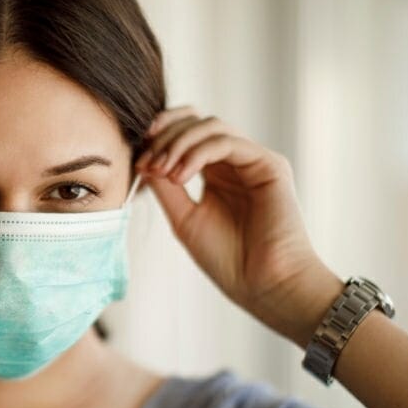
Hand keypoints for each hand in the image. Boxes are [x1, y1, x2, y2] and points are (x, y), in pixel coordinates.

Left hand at [134, 106, 342, 344]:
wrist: (264, 286)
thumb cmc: (229, 260)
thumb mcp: (184, 218)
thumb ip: (165, 187)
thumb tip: (142, 159)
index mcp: (216, 173)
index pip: (186, 134)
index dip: (159, 136)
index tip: (137, 158)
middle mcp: (235, 162)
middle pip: (197, 122)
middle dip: (165, 135)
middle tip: (146, 161)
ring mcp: (253, 160)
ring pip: (212, 126)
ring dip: (179, 143)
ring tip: (162, 170)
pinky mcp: (270, 164)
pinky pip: (228, 142)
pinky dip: (199, 153)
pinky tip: (180, 176)